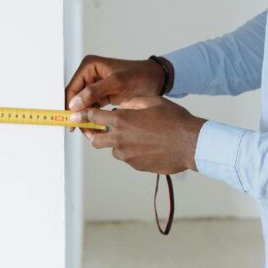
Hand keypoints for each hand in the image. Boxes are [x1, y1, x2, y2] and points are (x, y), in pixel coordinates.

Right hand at [64, 55, 166, 131]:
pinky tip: (96, 127)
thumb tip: (74, 103)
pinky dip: (94, 118)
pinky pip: (93, 108)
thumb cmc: (139, 75)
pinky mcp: (103, 95)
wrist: (156, 79)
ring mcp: (96, 86)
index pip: (73, 88)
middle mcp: (90, 75)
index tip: (70, 120)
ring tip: (90, 132)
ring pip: (84, 105)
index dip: (69, 105)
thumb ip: (94, 92)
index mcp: (90, 67)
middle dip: (78, 114)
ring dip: (86, 118)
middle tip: (81, 129)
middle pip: (76, 98)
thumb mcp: (116, 82)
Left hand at [72, 96, 205, 174]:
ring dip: (118, 142)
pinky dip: (132, 151)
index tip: (76, 115)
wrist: (191, 144)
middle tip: (101, 129)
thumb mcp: (152, 102)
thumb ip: (131, 102)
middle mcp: (120, 139)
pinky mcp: (136, 166)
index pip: (93, 117)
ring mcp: (127, 155)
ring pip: (113, 149)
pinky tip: (147, 145)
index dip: (84, 115)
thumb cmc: (174, 120)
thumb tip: (120, 104)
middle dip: (95, 133)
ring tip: (136, 135)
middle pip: (95, 139)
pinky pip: (128, 158)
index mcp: (121, 120)